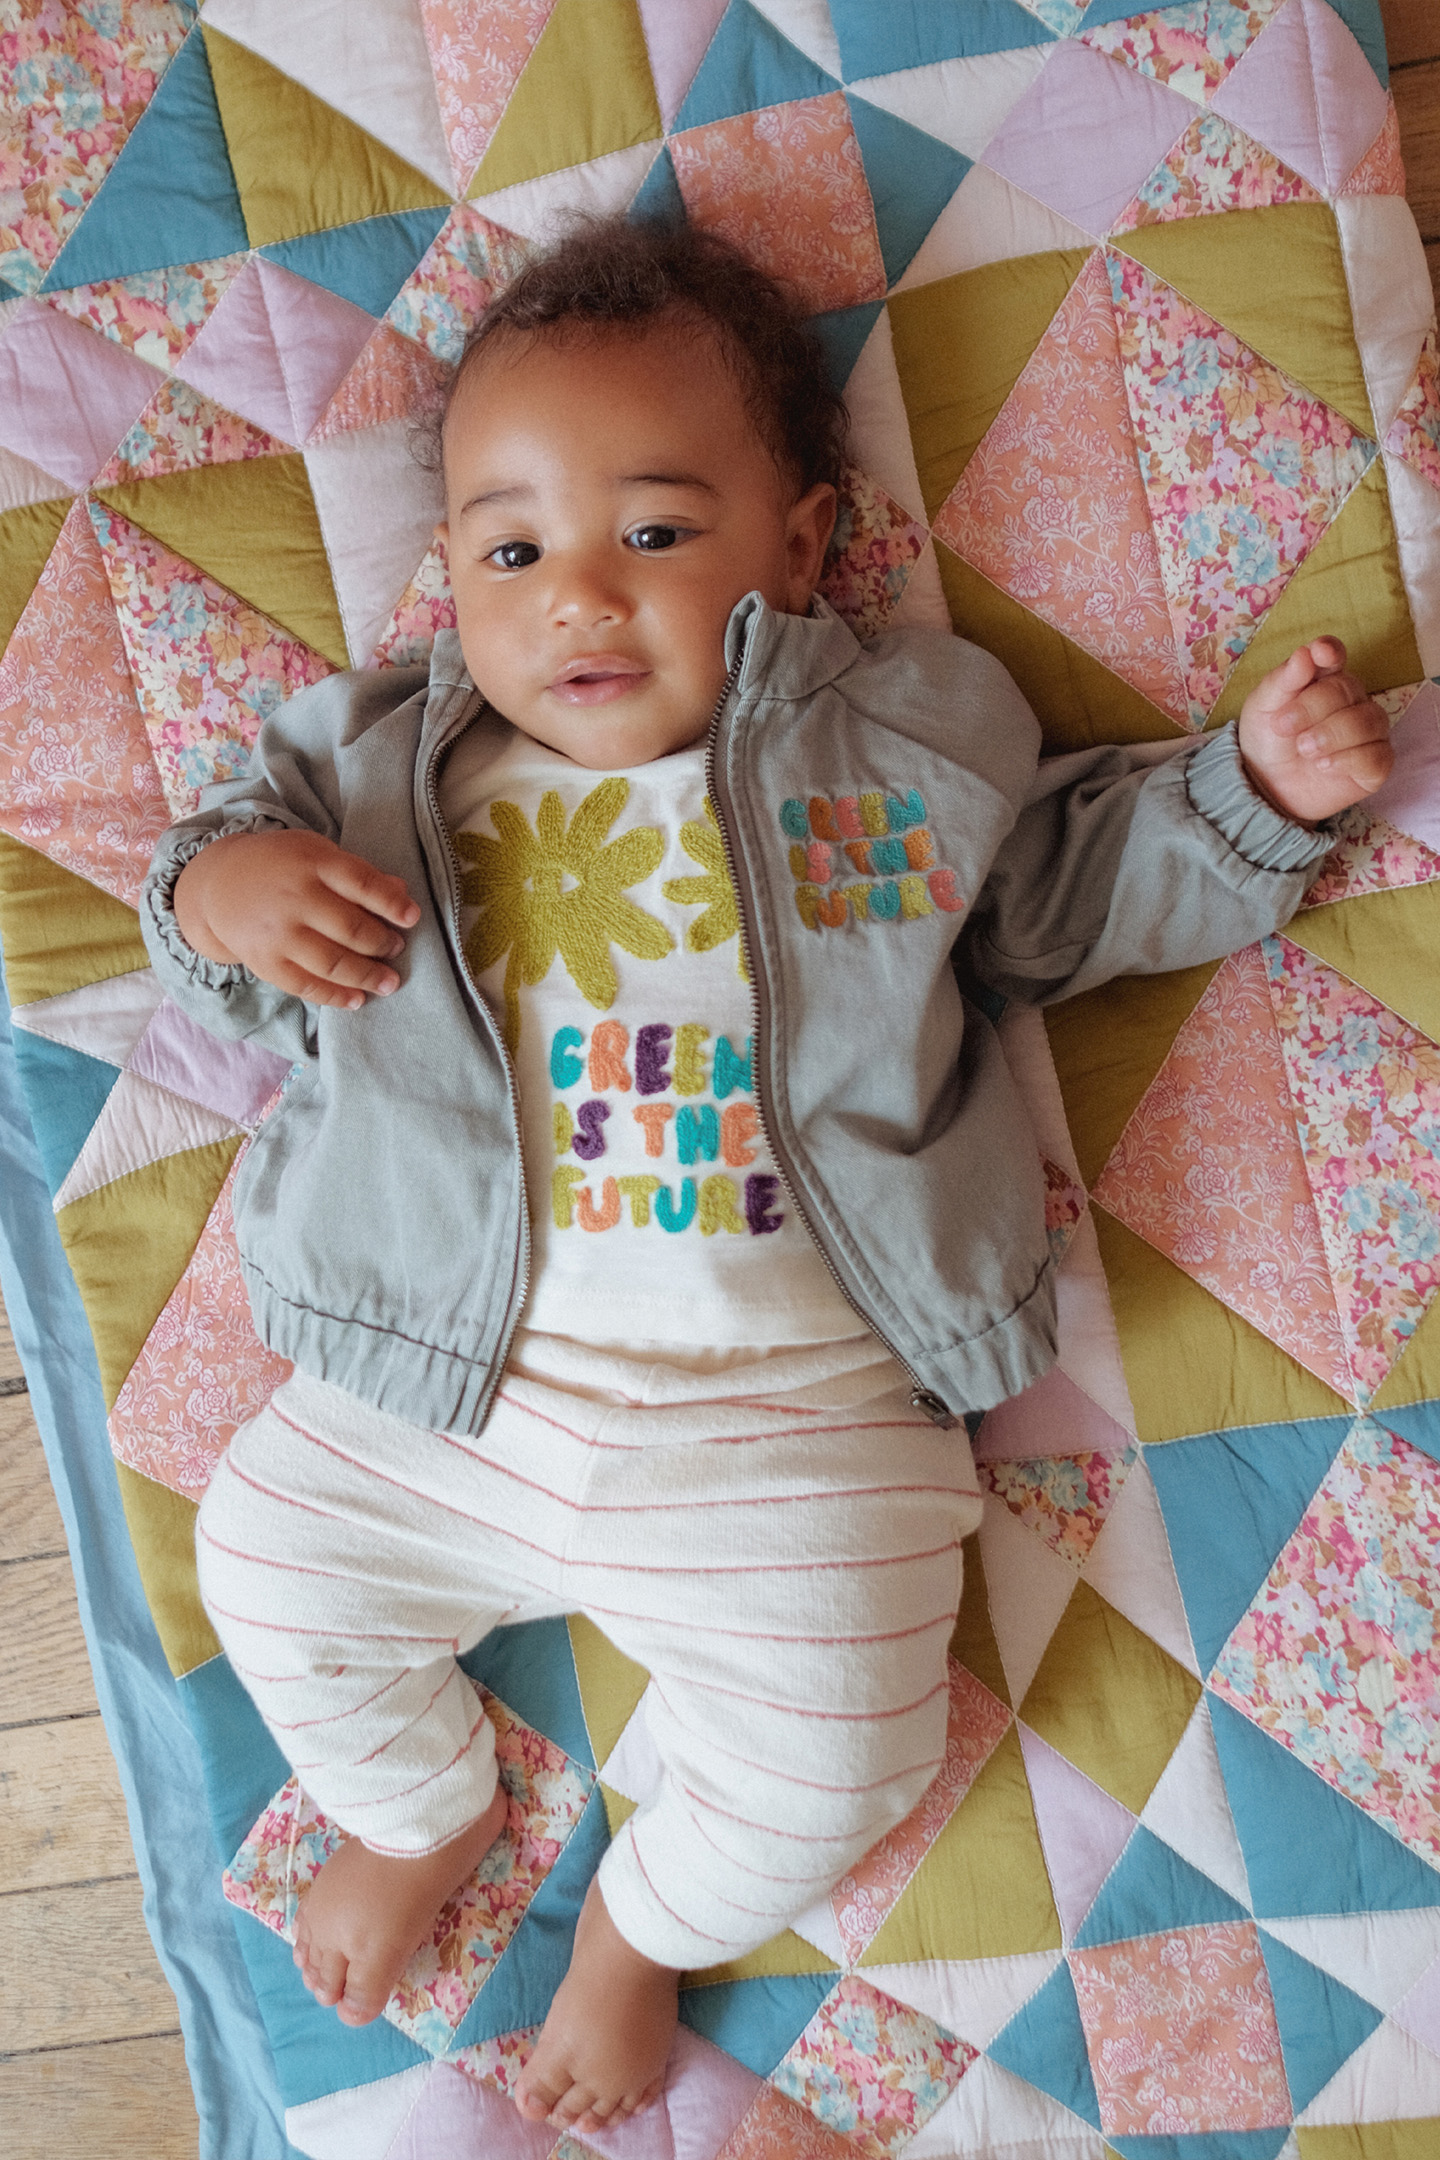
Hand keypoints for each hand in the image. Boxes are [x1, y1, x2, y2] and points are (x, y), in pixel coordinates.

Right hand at [173, 830, 420, 1008]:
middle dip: (382, 942)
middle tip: (396, 948)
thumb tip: (401, 892)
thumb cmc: (281, 865)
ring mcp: (278, 933)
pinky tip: (357, 1000)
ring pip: (332, 962)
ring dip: (367, 975)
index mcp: (312, 863)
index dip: (390, 904)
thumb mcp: (316, 853)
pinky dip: (335, 996)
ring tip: (389, 982)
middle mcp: (294, 898)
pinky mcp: (265, 962)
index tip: (412, 918)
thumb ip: (358, 873)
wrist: (219, 884)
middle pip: (350, 927)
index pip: (360, 884)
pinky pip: (306, 985)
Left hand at [1236, 638, 1391, 825]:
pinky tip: (1324, 766)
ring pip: (1367, 720)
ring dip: (1331, 734)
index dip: (1330, 652)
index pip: (1334, 656)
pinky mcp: (1375, 763)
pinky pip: (1376, 755)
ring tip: (1304, 749)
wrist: (1268, 788)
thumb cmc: (1269, 741)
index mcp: (1323, 679)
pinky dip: (1348, 760)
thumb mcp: (1262, 709)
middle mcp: (1351, 700)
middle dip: (1312, 706)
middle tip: (1283, 726)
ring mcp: (1368, 731)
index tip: (1320, 653)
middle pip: (1347, 688)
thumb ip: (1282, 681)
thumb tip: (1305, 654)